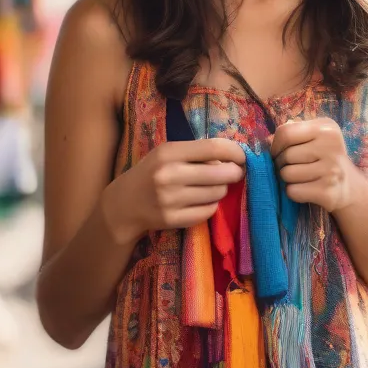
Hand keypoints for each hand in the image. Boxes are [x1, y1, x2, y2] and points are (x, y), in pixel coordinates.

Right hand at [103, 139, 245, 244]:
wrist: (124, 204)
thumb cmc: (152, 172)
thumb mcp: (168, 154)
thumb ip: (196, 153)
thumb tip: (233, 157)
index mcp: (169, 152)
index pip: (213, 148)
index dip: (234, 152)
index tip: (243, 156)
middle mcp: (169, 175)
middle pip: (220, 174)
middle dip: (234, 173)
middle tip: (235, 173)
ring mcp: (171, 200)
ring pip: (217, 194)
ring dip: (221, 189)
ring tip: (212, 186)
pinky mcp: (173, 220)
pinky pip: (208, 212)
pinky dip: (211, 206)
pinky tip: (202, 201)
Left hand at [271, 118, 363, 212]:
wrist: (349, 187)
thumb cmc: (323, 158)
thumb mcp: (313, 138)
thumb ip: (292, 133)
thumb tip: (266, 141)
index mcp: (327, 128)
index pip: (286, 132)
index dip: (275, 145)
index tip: (278, 153)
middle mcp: (332, 146)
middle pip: (286, 155)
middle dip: (281, 164)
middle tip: (293, 167)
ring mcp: (332, 170)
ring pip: (287, 174)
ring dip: (287, 179)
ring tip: (301, 178)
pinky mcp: (328, 192)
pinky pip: (293, 191)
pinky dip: (293, 192)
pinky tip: (306, 189)